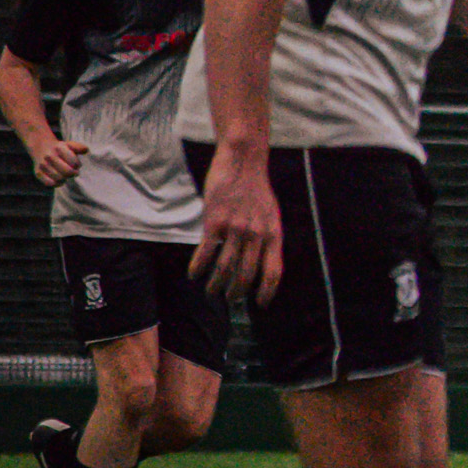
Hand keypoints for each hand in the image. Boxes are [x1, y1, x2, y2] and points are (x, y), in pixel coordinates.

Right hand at [28, 136, 86, 187]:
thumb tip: (86, 150)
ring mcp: (43, 165)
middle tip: (74, 172)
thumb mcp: (70, 144)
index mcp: (59, 148)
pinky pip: (49, 183)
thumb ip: (79, 147)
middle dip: (74, 173)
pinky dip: (57, 183)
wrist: (40, 147)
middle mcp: (49, 156)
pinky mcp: (38, 173)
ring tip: (66, 174)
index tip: (77, 165)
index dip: (78, 165)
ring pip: (59, 178)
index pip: (74, 162)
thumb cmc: (60, 149)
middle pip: (67, 172)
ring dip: (66, 178)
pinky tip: (60, 180)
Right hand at [192, 143, 283, 303]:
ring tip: (211, 292)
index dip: (268, 292)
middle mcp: (256, 234)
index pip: (274, 271)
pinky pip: (205, 252)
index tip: (261, 304)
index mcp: (274, 234)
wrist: (243, 163)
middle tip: (230, 299)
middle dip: (237, 293)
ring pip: (224, 267)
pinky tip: (194, 275)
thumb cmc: (257, 190)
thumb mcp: (272, 215)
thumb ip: (267, 237)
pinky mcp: (215, 222)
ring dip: (216, 285)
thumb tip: (261, 261)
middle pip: (247, 275)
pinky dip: (198, 267)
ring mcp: (235, 229)